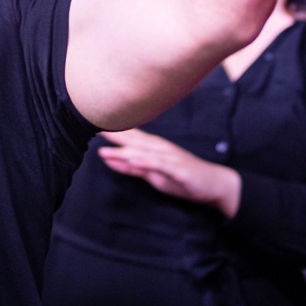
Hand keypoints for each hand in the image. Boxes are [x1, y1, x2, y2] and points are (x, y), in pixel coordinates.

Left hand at [97, 128, 240, 215]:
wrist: (213, 183)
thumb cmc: (181, 176)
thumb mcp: (152, 173)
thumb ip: (130, 167)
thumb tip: (108, 160)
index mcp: (153, 148)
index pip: (129, 136)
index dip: (111, 130)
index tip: (91, 122)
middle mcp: (159, 149)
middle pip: (133, 141)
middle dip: (113, 136)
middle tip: (93, 128)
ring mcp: (169, 158)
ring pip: (143, 153)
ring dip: (124, 151)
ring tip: (106, 150)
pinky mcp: (178, 170)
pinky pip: (160, 166)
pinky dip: (146, 163)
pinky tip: (134, 161)